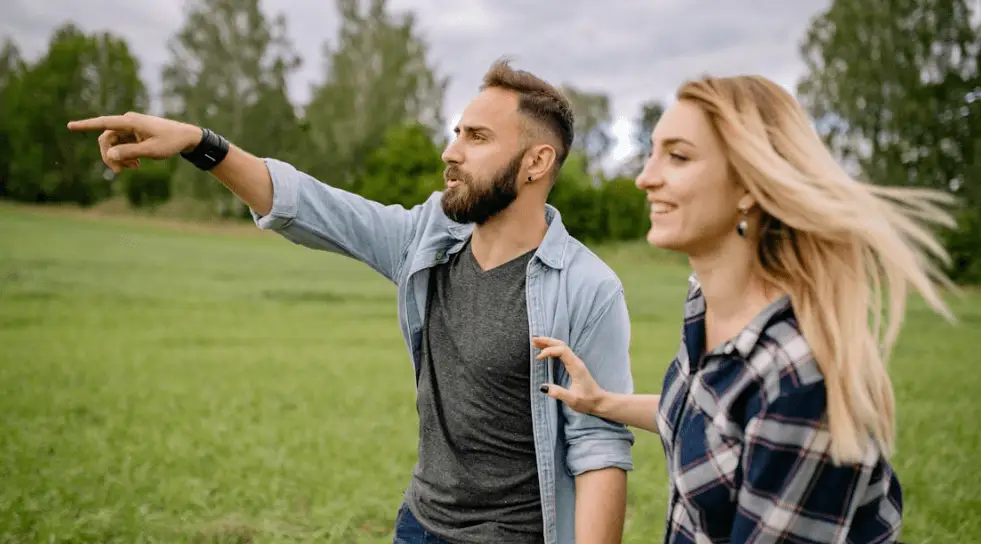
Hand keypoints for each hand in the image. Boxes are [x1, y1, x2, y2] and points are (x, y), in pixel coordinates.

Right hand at [67, 112, 202, 172]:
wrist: (186, 137)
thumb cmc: (171, 142)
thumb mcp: (151, 151)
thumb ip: (129, 152)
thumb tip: (109, 154)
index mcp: (130, 121)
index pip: (104, 122)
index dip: (85, 125)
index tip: (69, 126)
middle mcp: (128, 122)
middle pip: (106, 139)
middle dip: (109, 156)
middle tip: (117, 172)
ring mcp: (131, 128)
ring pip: (114, 144)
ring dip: (119, 158)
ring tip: (134, 168)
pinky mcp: (134, 134)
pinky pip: (122, 145)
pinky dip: (125, 156)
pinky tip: (136, 165)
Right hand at [532, 336, 606, 414]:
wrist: (600, 402)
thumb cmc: (587, 401)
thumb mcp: (572, 400)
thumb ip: (558, 393)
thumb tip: (543, 387)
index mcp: (576, 367)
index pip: (561, 351)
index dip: (549, 351)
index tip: (538, 358)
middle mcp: (576, 361)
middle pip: (561, 344)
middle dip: (547, 341)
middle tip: (533, 340)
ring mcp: (575, 362)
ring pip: (561, 347)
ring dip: (549, 343)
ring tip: (535, 342)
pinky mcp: (574, 366)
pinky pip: (562, 352)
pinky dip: (552, 348)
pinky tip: (545, 350)